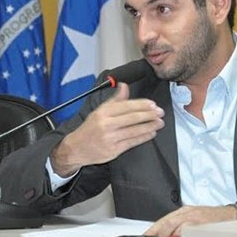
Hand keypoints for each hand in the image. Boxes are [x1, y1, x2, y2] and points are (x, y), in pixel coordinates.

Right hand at [50, 83, 164, 175]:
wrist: (77, 148)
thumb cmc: (90, 128)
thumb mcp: (100, 110)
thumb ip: (115, 99)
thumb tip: (124, 86)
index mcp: (103, 112)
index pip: (126, 106)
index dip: (142, 105)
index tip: (153, 104)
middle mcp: (106, 124)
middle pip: (132, 118)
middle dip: (149, 115)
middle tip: (160, 112)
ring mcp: (110, 138)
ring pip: (134, 130)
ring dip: (150, 126)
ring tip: (159, 123)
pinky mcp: (113, 150)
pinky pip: (132, 142)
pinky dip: (144, 137)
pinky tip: (151, 133)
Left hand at [145, 205, 236, 236]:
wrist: (231, 215)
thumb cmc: (213, 219)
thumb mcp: (195, 218)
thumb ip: (180, 225)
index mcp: (184, 211)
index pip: (163, 220)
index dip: (152, 230)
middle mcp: (187, 212)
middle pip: (166, 222)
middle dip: (157, 234)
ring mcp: (194, 217)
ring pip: (174, 225)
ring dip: (167, 236)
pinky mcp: (201, 223)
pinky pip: (186, 229)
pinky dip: (180, 236)